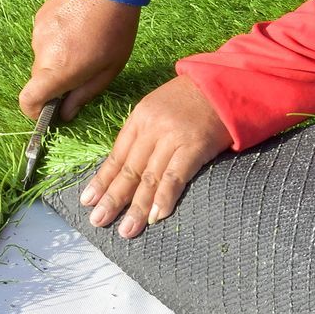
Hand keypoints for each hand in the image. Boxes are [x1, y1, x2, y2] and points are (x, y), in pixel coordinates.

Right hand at [20, 0, 140, 122]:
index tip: (48, 111)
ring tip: (85, 42)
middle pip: (39, 79)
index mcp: (58, 70)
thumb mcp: (110, 68)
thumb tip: (65, 113)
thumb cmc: (116, 28)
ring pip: (43, 58)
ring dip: (58, 59)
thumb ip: (84, 93)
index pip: (28, 100)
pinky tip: (78, 27)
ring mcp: (37, 33)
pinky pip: (44, 39)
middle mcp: (41, 53)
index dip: (34, 111)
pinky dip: (57, 41)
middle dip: (56, 82)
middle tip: (83, 70)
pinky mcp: (39, 17)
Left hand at [80, 75, 231, 237]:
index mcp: (140, 118)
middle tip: (98, 221)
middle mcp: (152, 128)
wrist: (227, 84)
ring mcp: (173, 137)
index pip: (117, 155)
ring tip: (126, 229)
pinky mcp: (195, 145)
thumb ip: (146, 133)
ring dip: (136, 207)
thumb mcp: (161, 107)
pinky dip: (164, 198)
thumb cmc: (195, 99)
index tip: (87, 201)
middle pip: (129, 169)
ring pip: (150, 177)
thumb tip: (131, 167)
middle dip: (113, 198)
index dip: (102, 180)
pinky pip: (176, 176)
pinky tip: (155, 216)